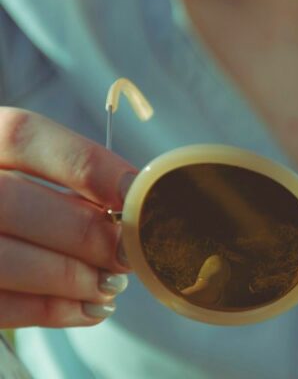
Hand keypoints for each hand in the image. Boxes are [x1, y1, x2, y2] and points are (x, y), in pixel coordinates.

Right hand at [0, 107, 135, 326]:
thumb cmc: (23, 209)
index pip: (23, 136)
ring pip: (3, 260)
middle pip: (11, 201)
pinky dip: (51, 311)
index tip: (135, 192)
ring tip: (111, 285)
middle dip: (83, 233)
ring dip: (70, 278)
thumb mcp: (35, 178)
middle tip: (126, 253)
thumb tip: (135, 209)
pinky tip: (89, 309)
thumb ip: (73, 186)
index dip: (87, 165)